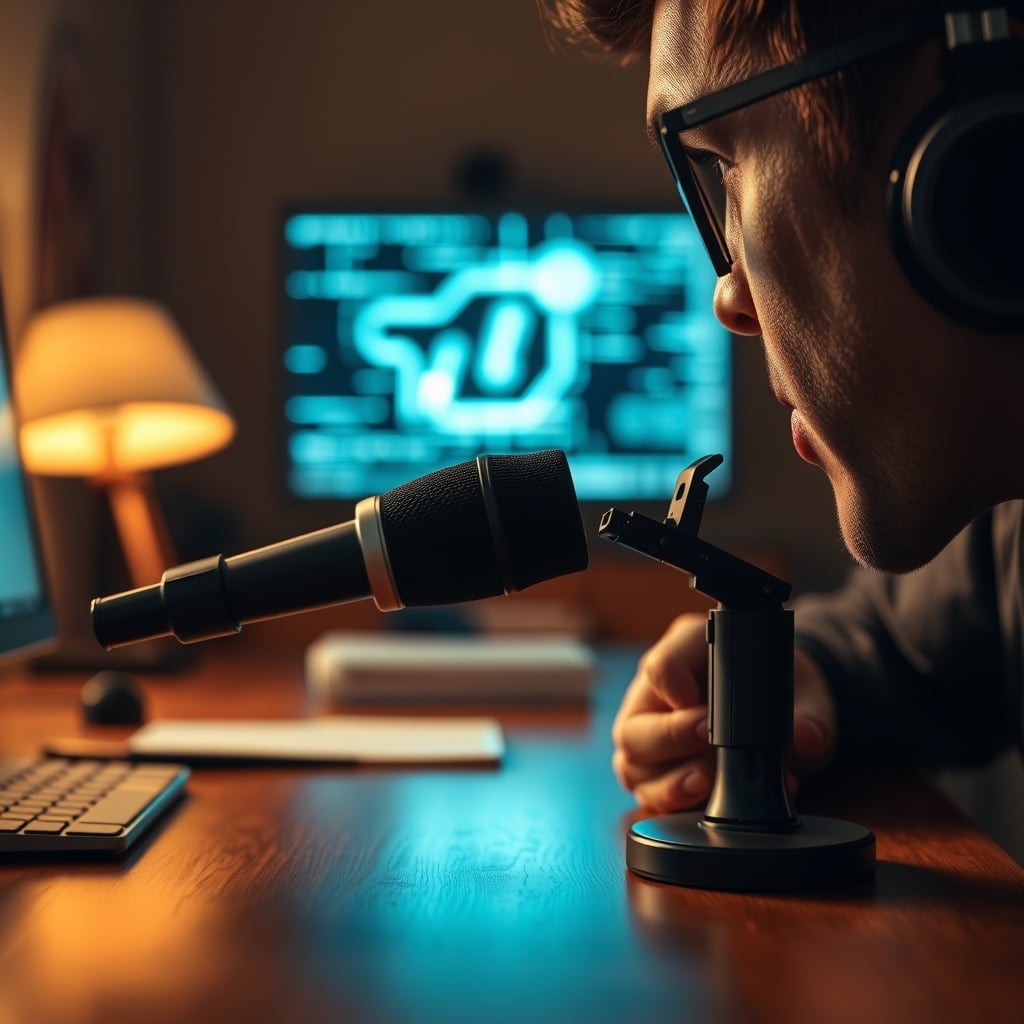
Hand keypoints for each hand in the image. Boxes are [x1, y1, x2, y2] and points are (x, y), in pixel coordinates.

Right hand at [611, 612, 836, 811]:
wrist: (777, 706)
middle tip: (709, 743)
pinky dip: (680, 804)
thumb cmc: (775, 684)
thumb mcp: (799, 687)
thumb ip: (807, 709)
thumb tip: (806, 737)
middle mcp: (655, 695)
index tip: (703, 709)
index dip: (675, 689)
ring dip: (669, 783)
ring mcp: (650, 737)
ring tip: (707, 782)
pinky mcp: (655, 773)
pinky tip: (716, 798)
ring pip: (632, 766)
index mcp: (685, 652)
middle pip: (632, 727)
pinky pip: (648, 795)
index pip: (660, 666)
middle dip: (670, 741)